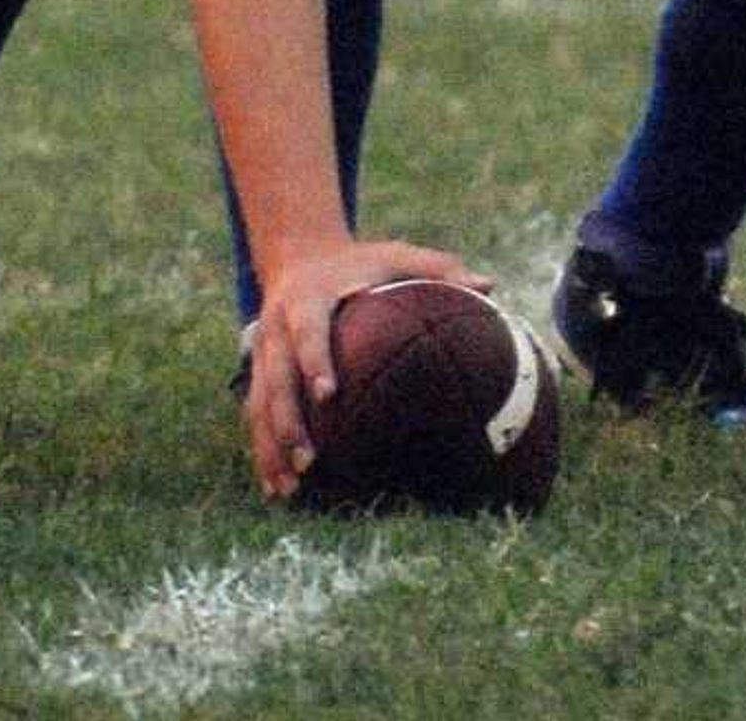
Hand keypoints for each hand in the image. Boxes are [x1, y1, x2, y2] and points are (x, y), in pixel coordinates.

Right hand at [244, 237, 491, 498]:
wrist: (299, 255)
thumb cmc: (360, 262)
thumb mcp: (395, 255)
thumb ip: (439, 268)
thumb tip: (491, 285)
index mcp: (309, 297)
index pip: (307, 330)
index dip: (314, 360)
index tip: (329, 394)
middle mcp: (277, 325)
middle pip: (275, 377)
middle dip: (286, 421)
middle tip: (308, 461)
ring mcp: (262, 351)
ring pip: (258, 403)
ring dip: (269, 447)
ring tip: (286, 490)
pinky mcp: (257, 370)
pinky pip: (255, 413)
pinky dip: (263, 450)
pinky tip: (276, 487)